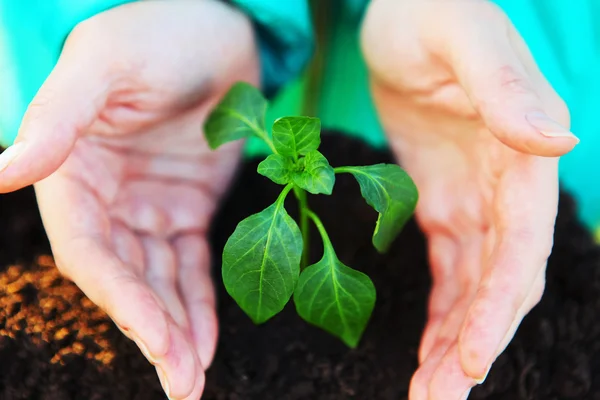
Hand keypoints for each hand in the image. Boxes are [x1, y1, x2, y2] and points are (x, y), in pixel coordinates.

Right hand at [0, 1, 258, 397]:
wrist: (218, 29)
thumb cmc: (158, 34)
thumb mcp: (103, 64)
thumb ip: (57, 118)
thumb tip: (1, 173)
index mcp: (74, 171)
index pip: (89, 251)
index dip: (120, 297)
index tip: (156, 337)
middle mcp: (107, 199)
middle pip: (125, 278)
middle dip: (153, 330)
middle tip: (182, 383)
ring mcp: (149, 208)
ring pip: (160, 281)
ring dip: (177, 329)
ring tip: (194, 377)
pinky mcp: (188, 209)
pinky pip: (192, 264)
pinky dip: (200, 302)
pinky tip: (206, 340)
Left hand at [361, 1, 576, 397]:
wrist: (401, 14)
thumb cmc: (429, 11)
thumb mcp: (461, 36)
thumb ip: (505, 84)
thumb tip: (559, 139)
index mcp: (522, 154)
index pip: (522, 245)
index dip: (500, 305)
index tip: (472, 358)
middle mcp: (507, 187)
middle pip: (500, 280)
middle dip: (474, 343)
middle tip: (436, 399)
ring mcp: (474, 199)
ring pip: (473, 286)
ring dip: (453, 341)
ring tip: (427, 392)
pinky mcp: (441, 203)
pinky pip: (446, 268)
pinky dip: (439, 311)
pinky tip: (427, 349)